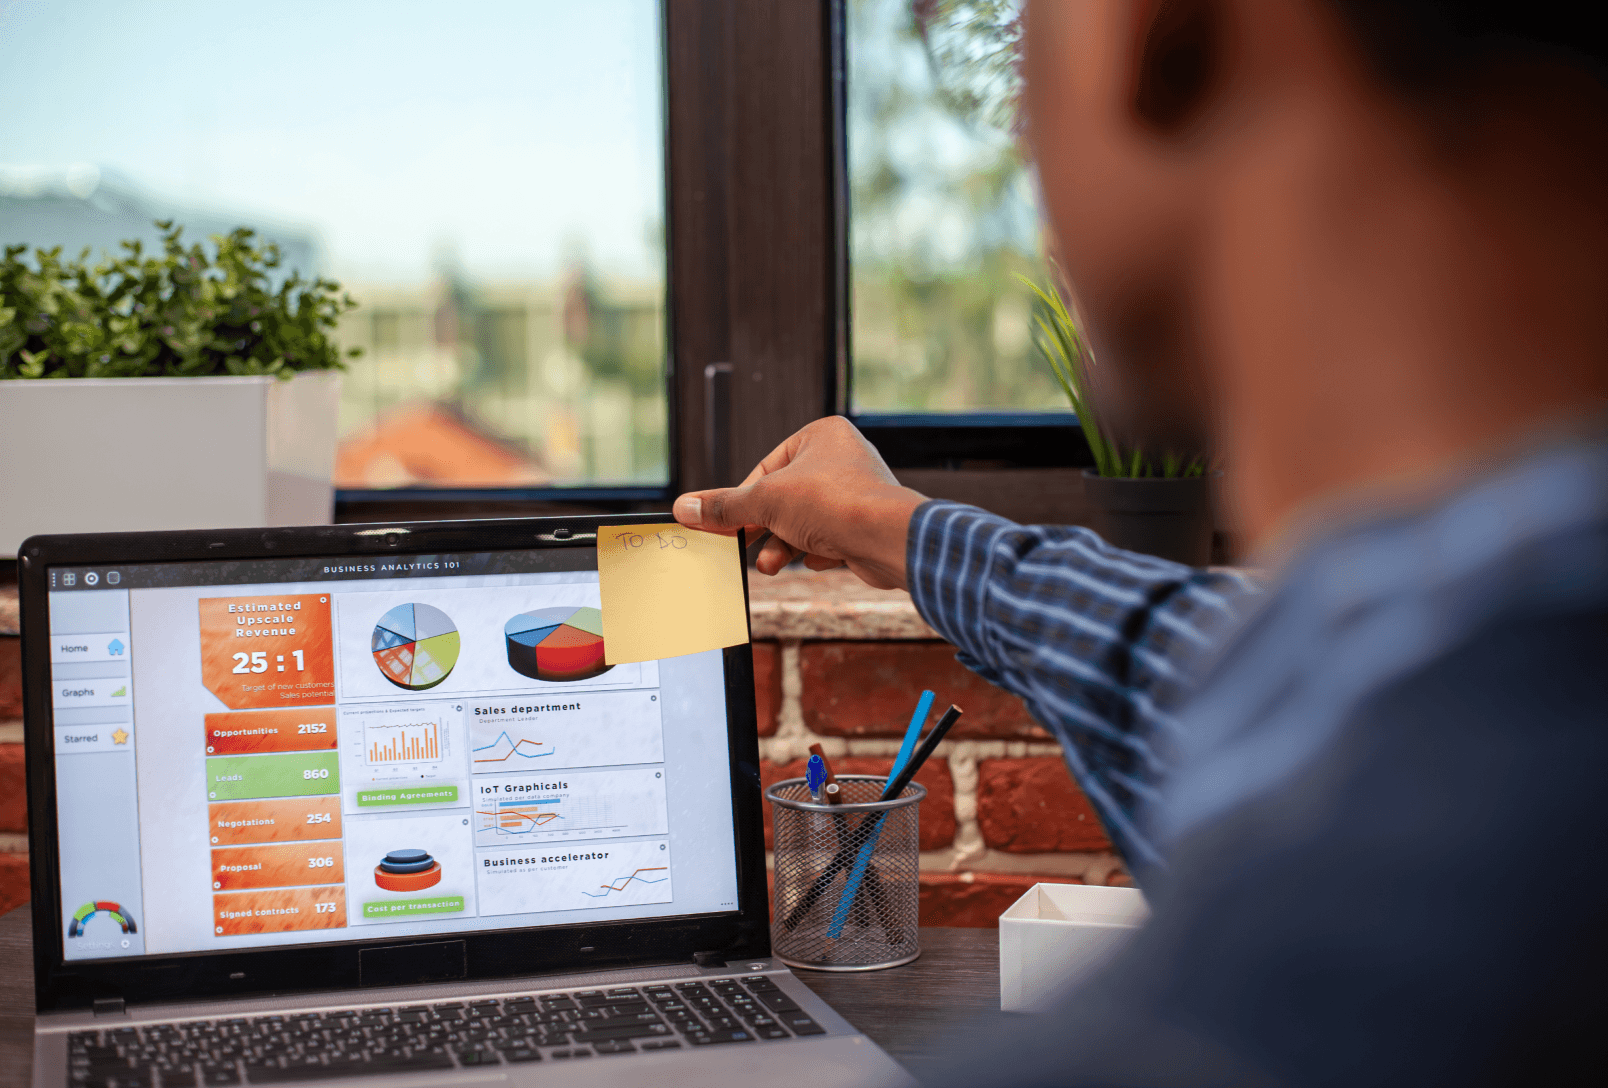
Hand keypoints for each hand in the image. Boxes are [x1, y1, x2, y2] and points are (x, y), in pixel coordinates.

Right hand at [672, 416, 926, 588]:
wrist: (887, 539)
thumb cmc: (834, 503)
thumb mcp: (765, 501)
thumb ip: (725, 506)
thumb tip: (685, 507)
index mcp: (821, 435)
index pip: (766, 469)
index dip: (741, 499)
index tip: (720, 522)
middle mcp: (843, 459)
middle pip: (784, 498)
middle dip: (763, 528)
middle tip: (739, 546)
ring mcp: (856, 494)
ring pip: (805, 522)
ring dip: (785, 546)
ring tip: (771, 565)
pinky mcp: (865, 526)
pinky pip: (829, 539)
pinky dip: (818, 553)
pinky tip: (819, 559)